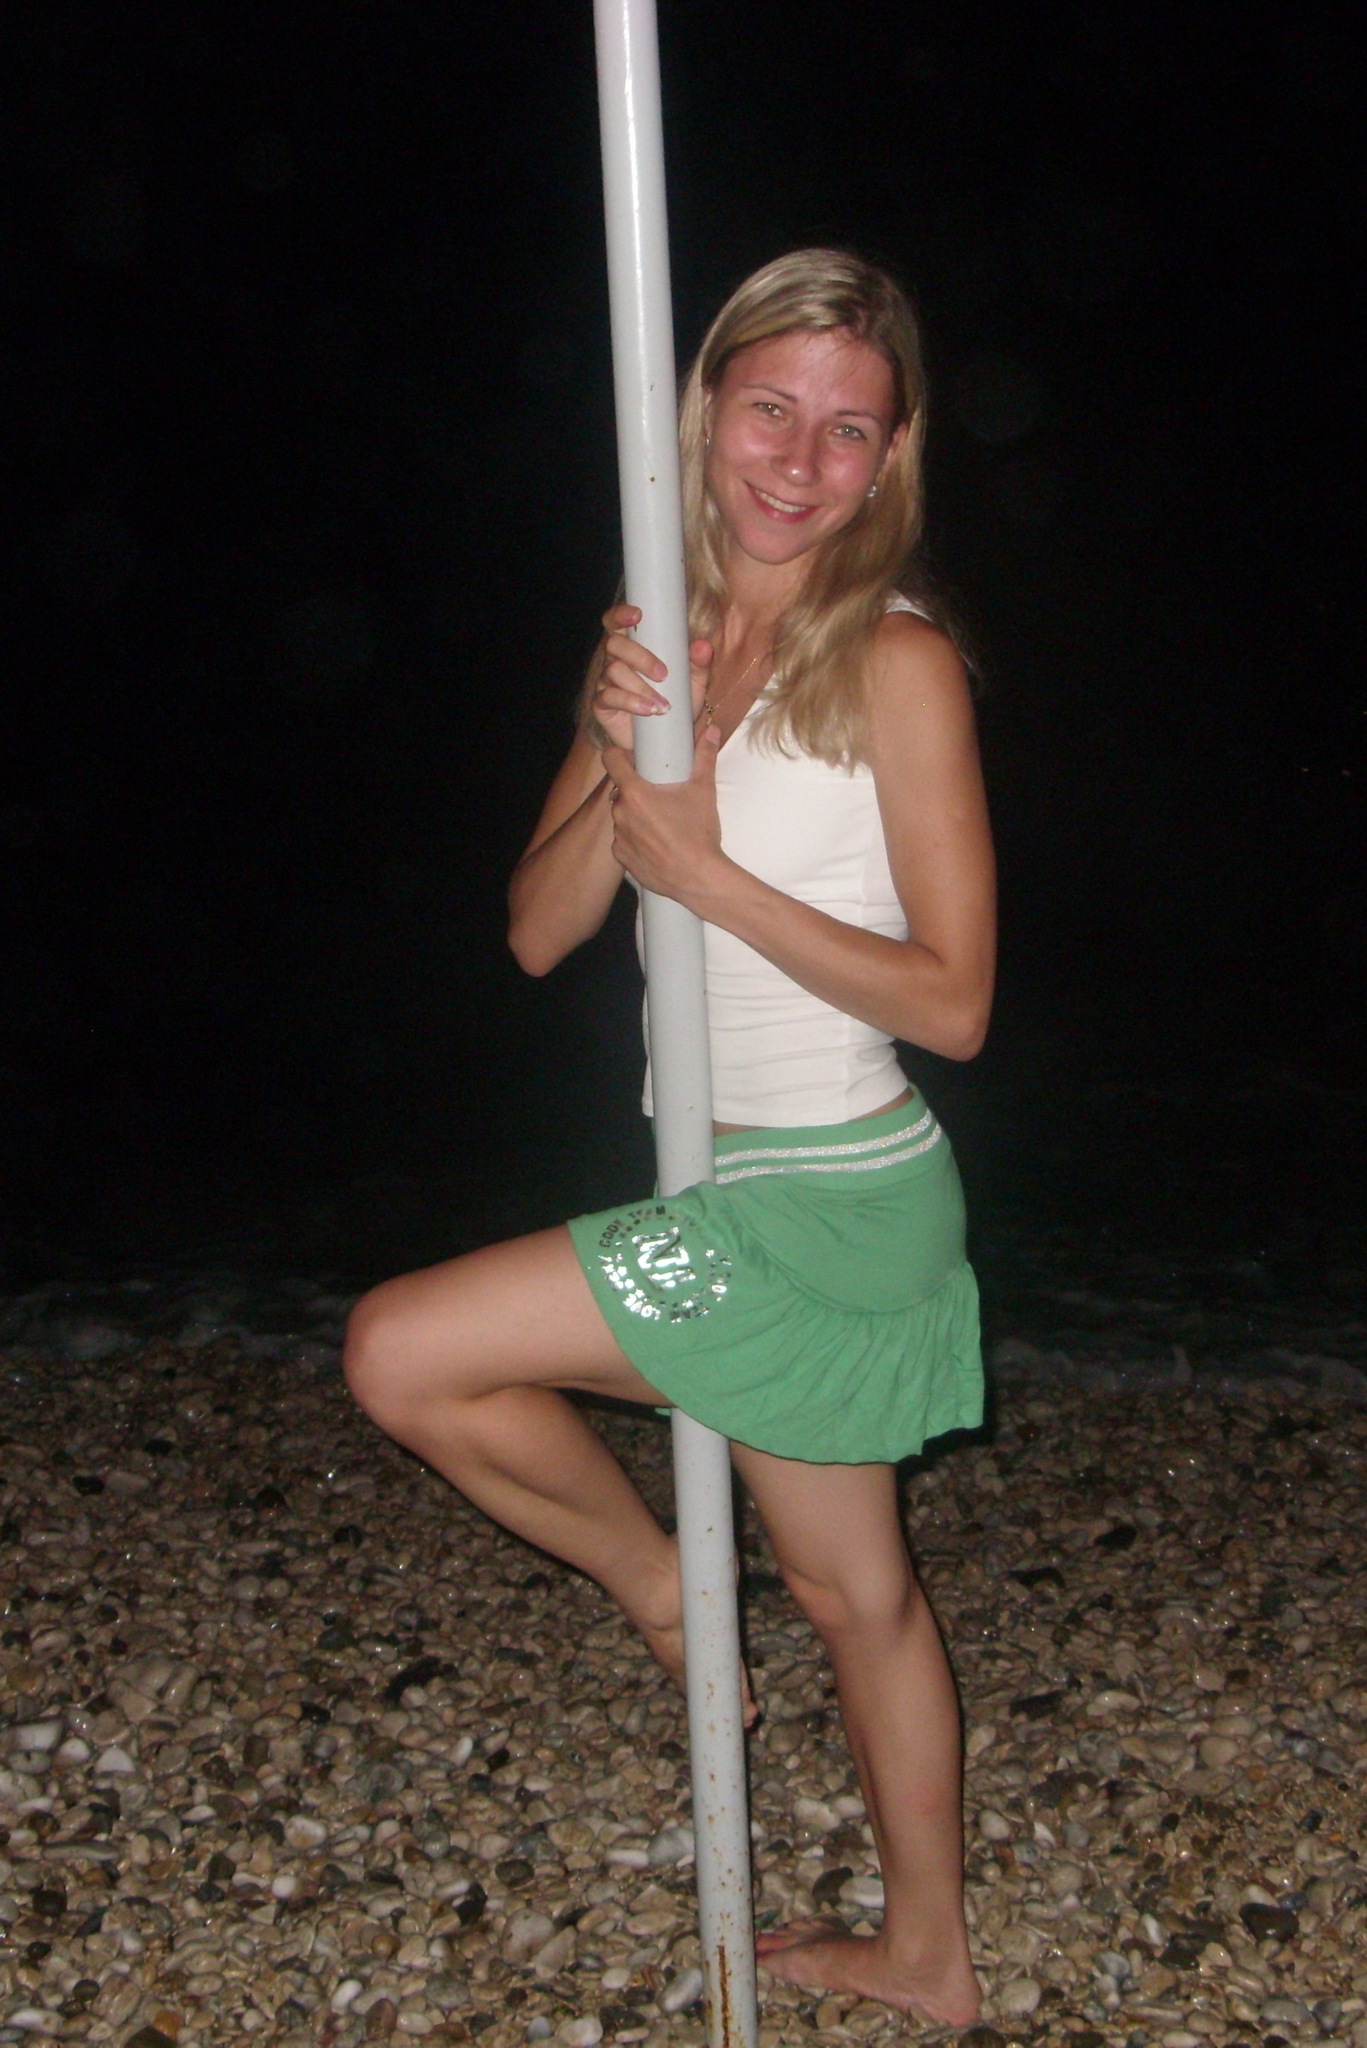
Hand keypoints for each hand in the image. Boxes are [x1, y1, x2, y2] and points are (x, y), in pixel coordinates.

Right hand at [592, 604, 713, 753]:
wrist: (665, 737)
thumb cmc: (675, 700)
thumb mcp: (692, 682)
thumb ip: (699, 663)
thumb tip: (703, 645)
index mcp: (632, 646)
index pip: (616, 622)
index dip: (620, 614)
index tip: (637, 615)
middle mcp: (614, 659)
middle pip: (614, 644)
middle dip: (640, 656)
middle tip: (663, 674)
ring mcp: (605, 682)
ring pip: (613, 671)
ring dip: (640, 686)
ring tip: (663, 705)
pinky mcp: (602, 704)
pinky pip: (608, 697)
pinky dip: (630, 702)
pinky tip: (648, 711)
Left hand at [602, 724, 725, 903]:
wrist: (698, 878)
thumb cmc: (699, 833)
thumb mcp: (704, 791)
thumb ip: (704, 757)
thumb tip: (711, 730)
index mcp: (635, 793)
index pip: (611, 760)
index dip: (619, 755)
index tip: (632, 759)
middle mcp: (621, 813)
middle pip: (621, 790)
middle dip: (636, 789)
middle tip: (659, 794)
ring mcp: (619, 837)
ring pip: (623, 816)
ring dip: (635, 815)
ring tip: (660, 821)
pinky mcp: (622, 858)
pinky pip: (624, 841)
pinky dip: (636, 838)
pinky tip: (656, 842)